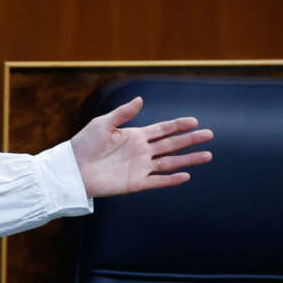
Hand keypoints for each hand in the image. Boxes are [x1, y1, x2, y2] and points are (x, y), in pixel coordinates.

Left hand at [71, 97, 213, 197]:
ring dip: (188, 159)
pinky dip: (171, 179)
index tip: (194, 121)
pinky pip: (158, 180)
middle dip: (190, 140)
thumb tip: (141, 99)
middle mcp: (141, 151)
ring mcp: (140, 167)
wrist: (73, 168)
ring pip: (170, 162)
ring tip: (207, 155)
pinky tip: (186, 175)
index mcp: (134, 136)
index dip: (178, 125)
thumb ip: (123, 113)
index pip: (162, 129)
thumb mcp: (103, 124)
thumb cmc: (84, 144)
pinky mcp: (136, 183)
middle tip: (209, 135)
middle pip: (171, 144)